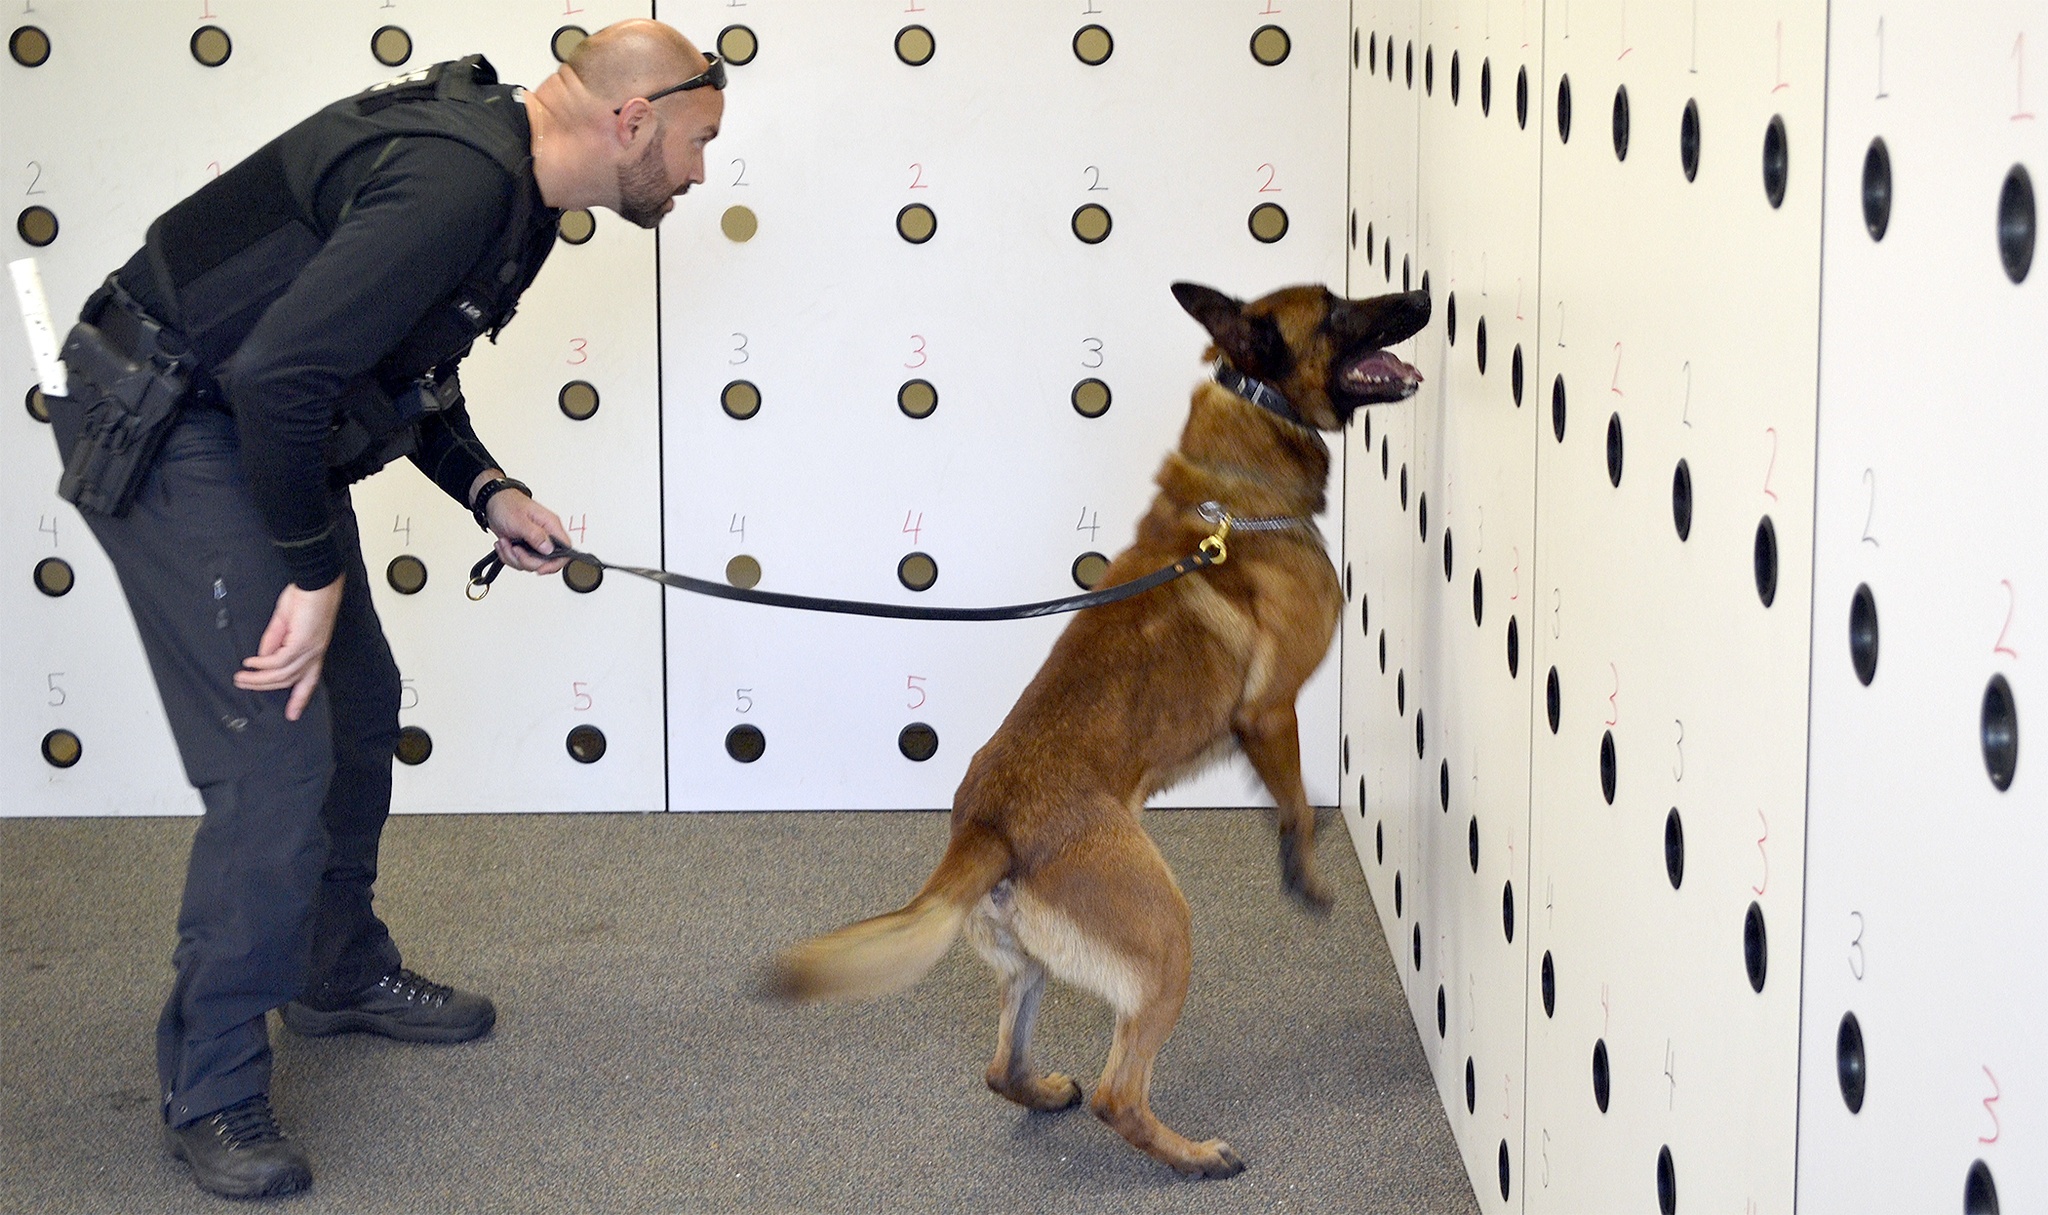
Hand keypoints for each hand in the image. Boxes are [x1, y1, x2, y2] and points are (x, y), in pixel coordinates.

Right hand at [235, 576, 344, 721]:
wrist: (316, 583)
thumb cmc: (305, 598)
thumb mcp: (286, 624)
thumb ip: (275, 642)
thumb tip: (263, 658)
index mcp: (314, 652)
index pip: (308, 681)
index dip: (300, 699)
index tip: (292, 714)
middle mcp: (314, 654)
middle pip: (289, 681)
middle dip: (264, 687)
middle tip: (244, 685)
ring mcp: (309, 650)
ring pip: (281, 674)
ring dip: (259, 678)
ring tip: (242, 678)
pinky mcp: (302, 643)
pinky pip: (278, 661)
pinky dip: (263, 665)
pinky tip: (251, 664)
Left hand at [487, 490, 572, 574]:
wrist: (492, 502)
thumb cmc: (507, 504)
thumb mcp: (520, 520)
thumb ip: (536, 535)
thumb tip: (549, 549)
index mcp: (551, 525)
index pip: (565, 549)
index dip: (556, 563)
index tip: (541, 568)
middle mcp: (545, 535)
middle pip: (546, 561)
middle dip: (527, 560)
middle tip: (515, 550)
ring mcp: (535, 542)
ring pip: (531, 563)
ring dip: (514, 558)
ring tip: (506, 543)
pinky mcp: (525, 547)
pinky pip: (520, 561)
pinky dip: (508, 556)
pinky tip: (504, 544)